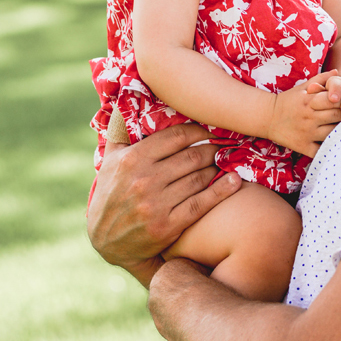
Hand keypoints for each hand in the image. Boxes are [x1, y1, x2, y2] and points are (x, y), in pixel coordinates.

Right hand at [87, 122, 241, 274]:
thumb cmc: (110, 195)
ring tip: (224, 162)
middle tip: (222, 146)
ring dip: (216, 168)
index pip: (175, 137)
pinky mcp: (168, 225)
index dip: (198, 131)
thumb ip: (119, 132)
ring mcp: (157, 204)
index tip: (208, 131)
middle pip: (191, 157)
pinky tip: (234, 181)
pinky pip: (201, 203)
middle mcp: (144, 180)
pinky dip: (222, 190)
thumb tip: (123, 100)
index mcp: (132, 159)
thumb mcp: (109, 160)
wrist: (106, 240)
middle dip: (211, 149)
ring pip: (199, 178)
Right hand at [265, 77, 340, 156]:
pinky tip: (338, 145)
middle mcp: (309, 117)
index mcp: (309, 101)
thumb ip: (320, 79)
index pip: (335, 99)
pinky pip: (321, 151)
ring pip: (333, 133)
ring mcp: (306, 132)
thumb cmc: (288, 101)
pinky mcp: (303, 146)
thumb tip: (338, 72)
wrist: (266, 117)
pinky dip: (331, 149)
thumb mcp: (301, 88)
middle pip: (337, 115)